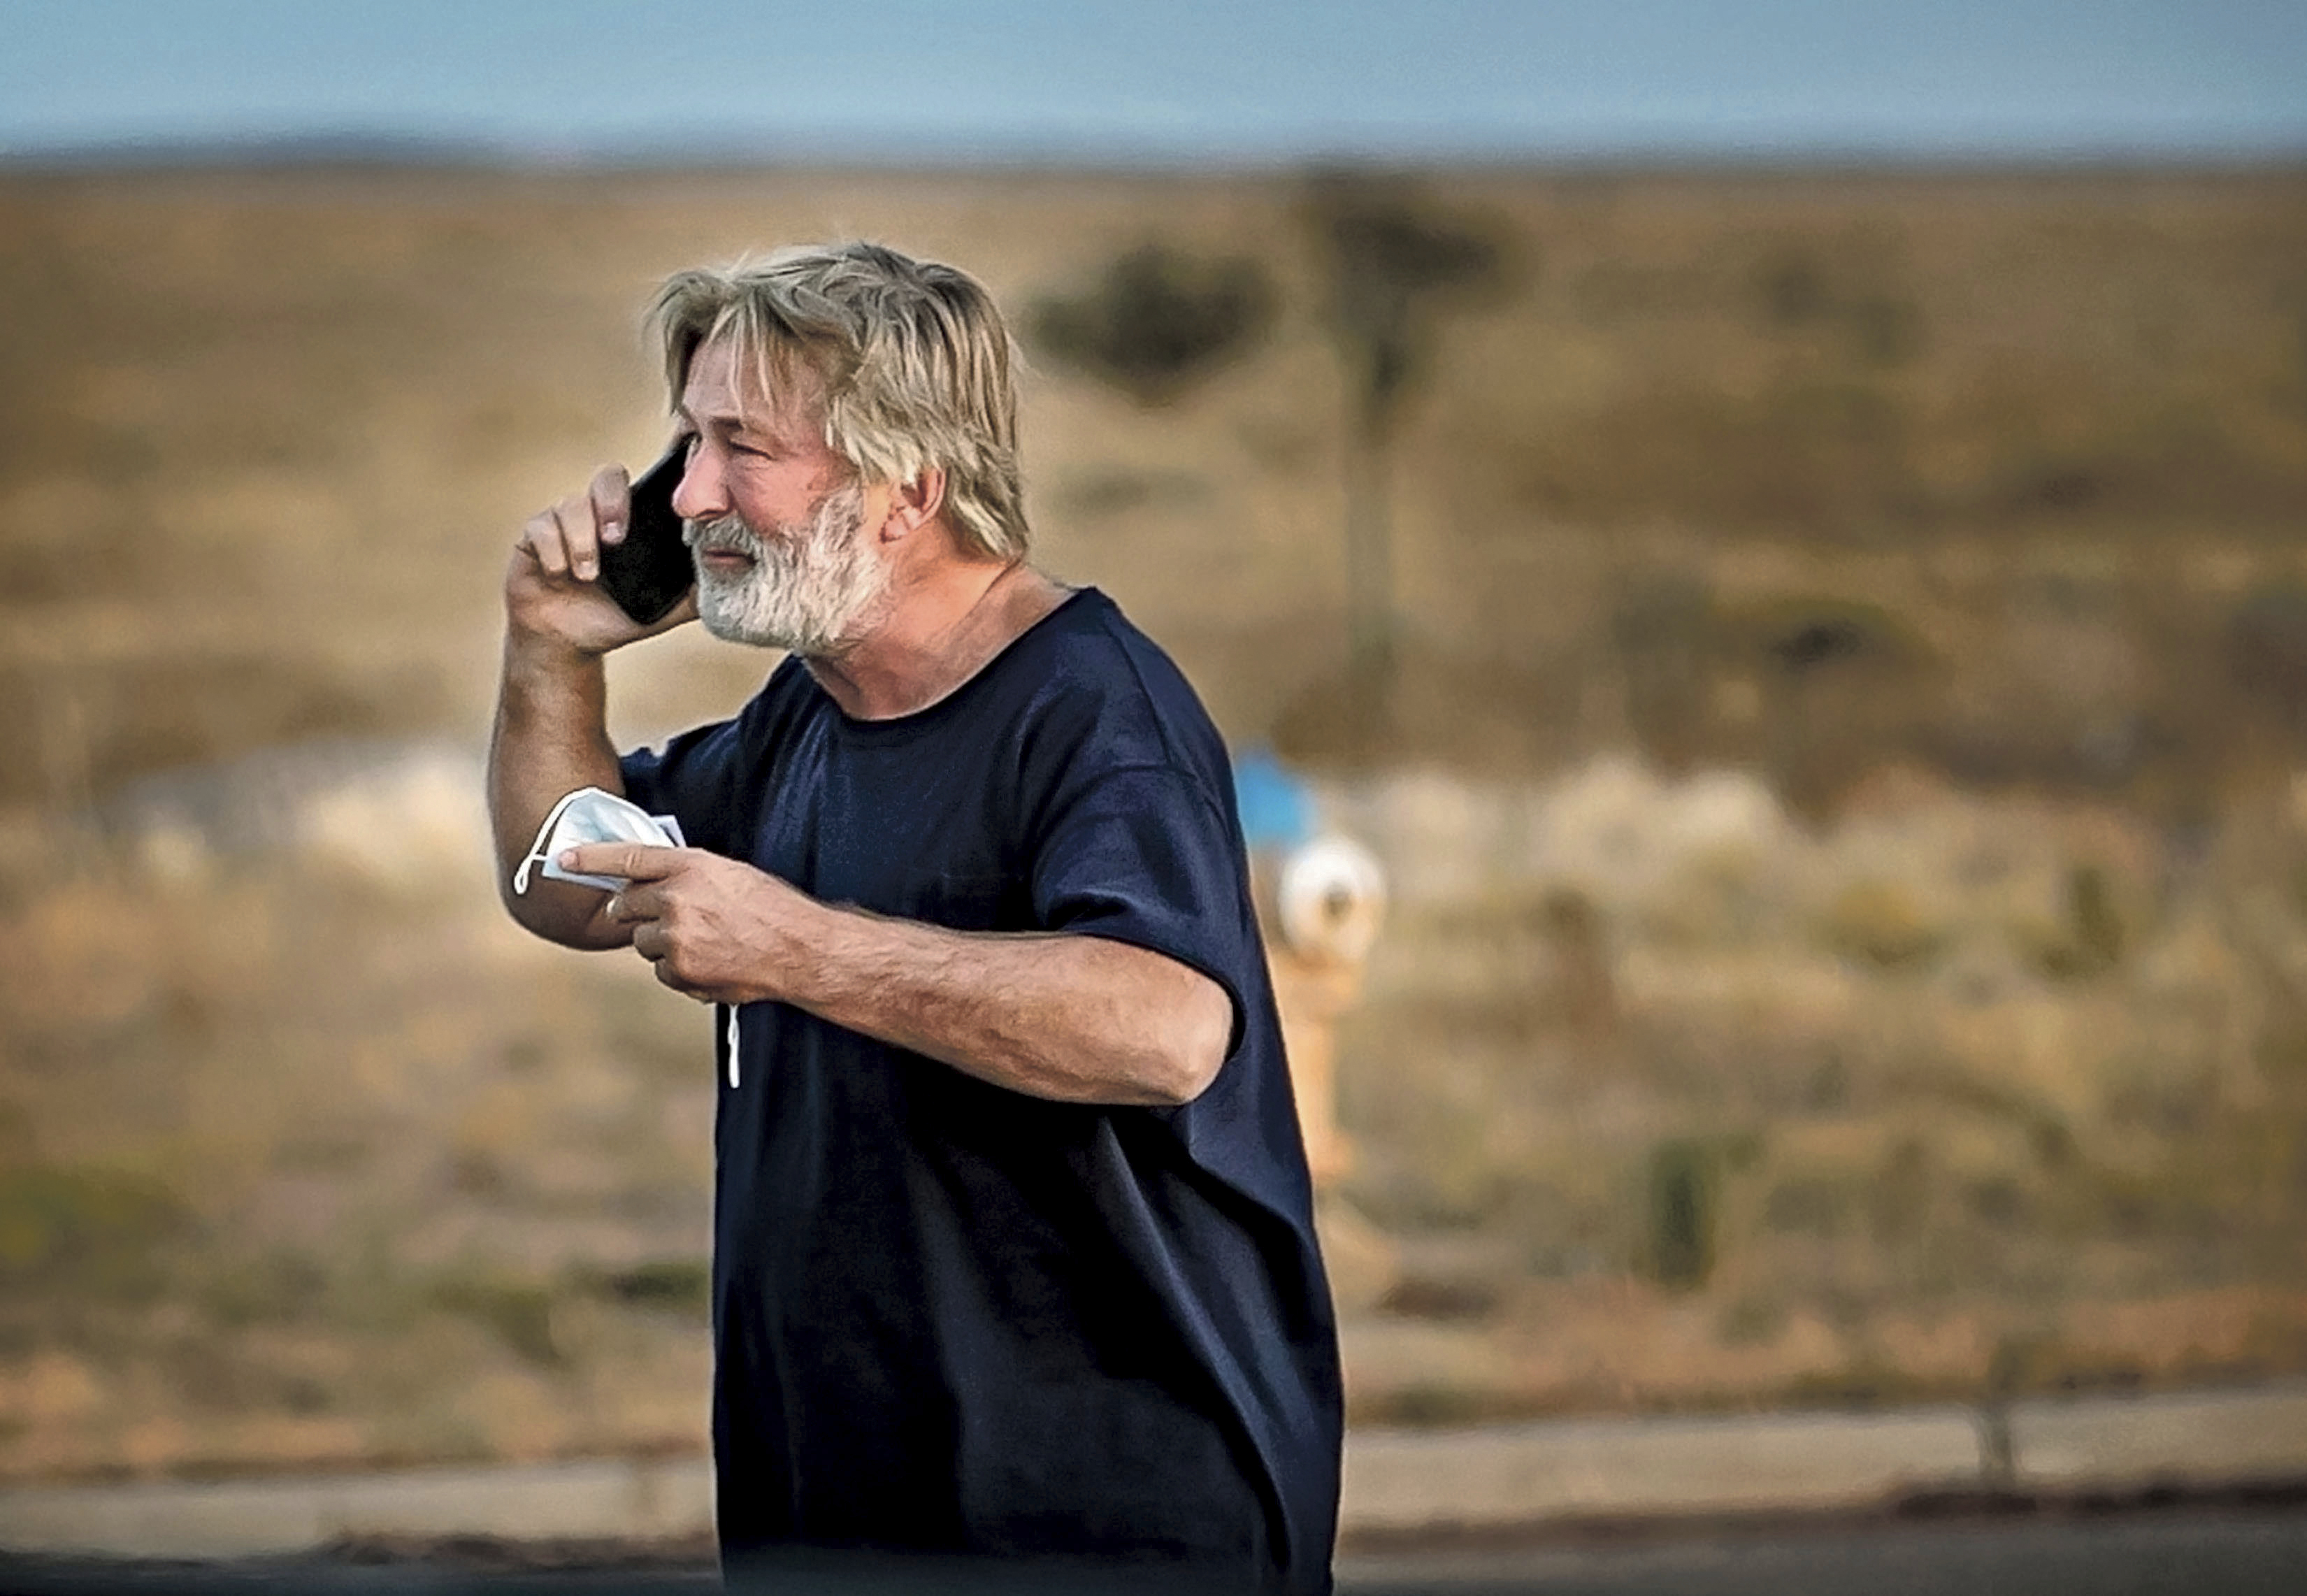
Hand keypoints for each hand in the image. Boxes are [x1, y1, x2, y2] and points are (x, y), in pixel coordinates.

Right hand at [505, 463, 696, 656]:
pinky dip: (554, 553)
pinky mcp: (533, 536)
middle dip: (612, 504)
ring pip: (571, 505)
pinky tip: (560, 575)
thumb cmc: (617, 617)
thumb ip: (696, 591)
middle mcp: (598, 513)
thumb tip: (736, 576)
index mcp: (632, 522)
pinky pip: (541, 528)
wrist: (570, 644)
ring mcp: (564, 521)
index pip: (645, 483)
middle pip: (608, 476)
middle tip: (617, 539)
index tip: (670, 489)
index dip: (656, 473)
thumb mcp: (664, 608)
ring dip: (582, 542)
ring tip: (588, 576)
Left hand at [562, 843, 816, 1003]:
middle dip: (633, 911)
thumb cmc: (772, 908)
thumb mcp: (730, 874)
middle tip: (659, 915)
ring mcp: (675, 938)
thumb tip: (651, 886)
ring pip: (642, 941)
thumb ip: (687, 876)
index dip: (591, 858)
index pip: (628, 857)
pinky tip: (711, 962)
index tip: (561, 858)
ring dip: (662, 943)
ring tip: (705, 942)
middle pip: (625, 905)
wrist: (799, 950)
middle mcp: (677, 899)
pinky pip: (661, 971)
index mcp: (691, 867)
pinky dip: (679, 970)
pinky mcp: (680, 971)